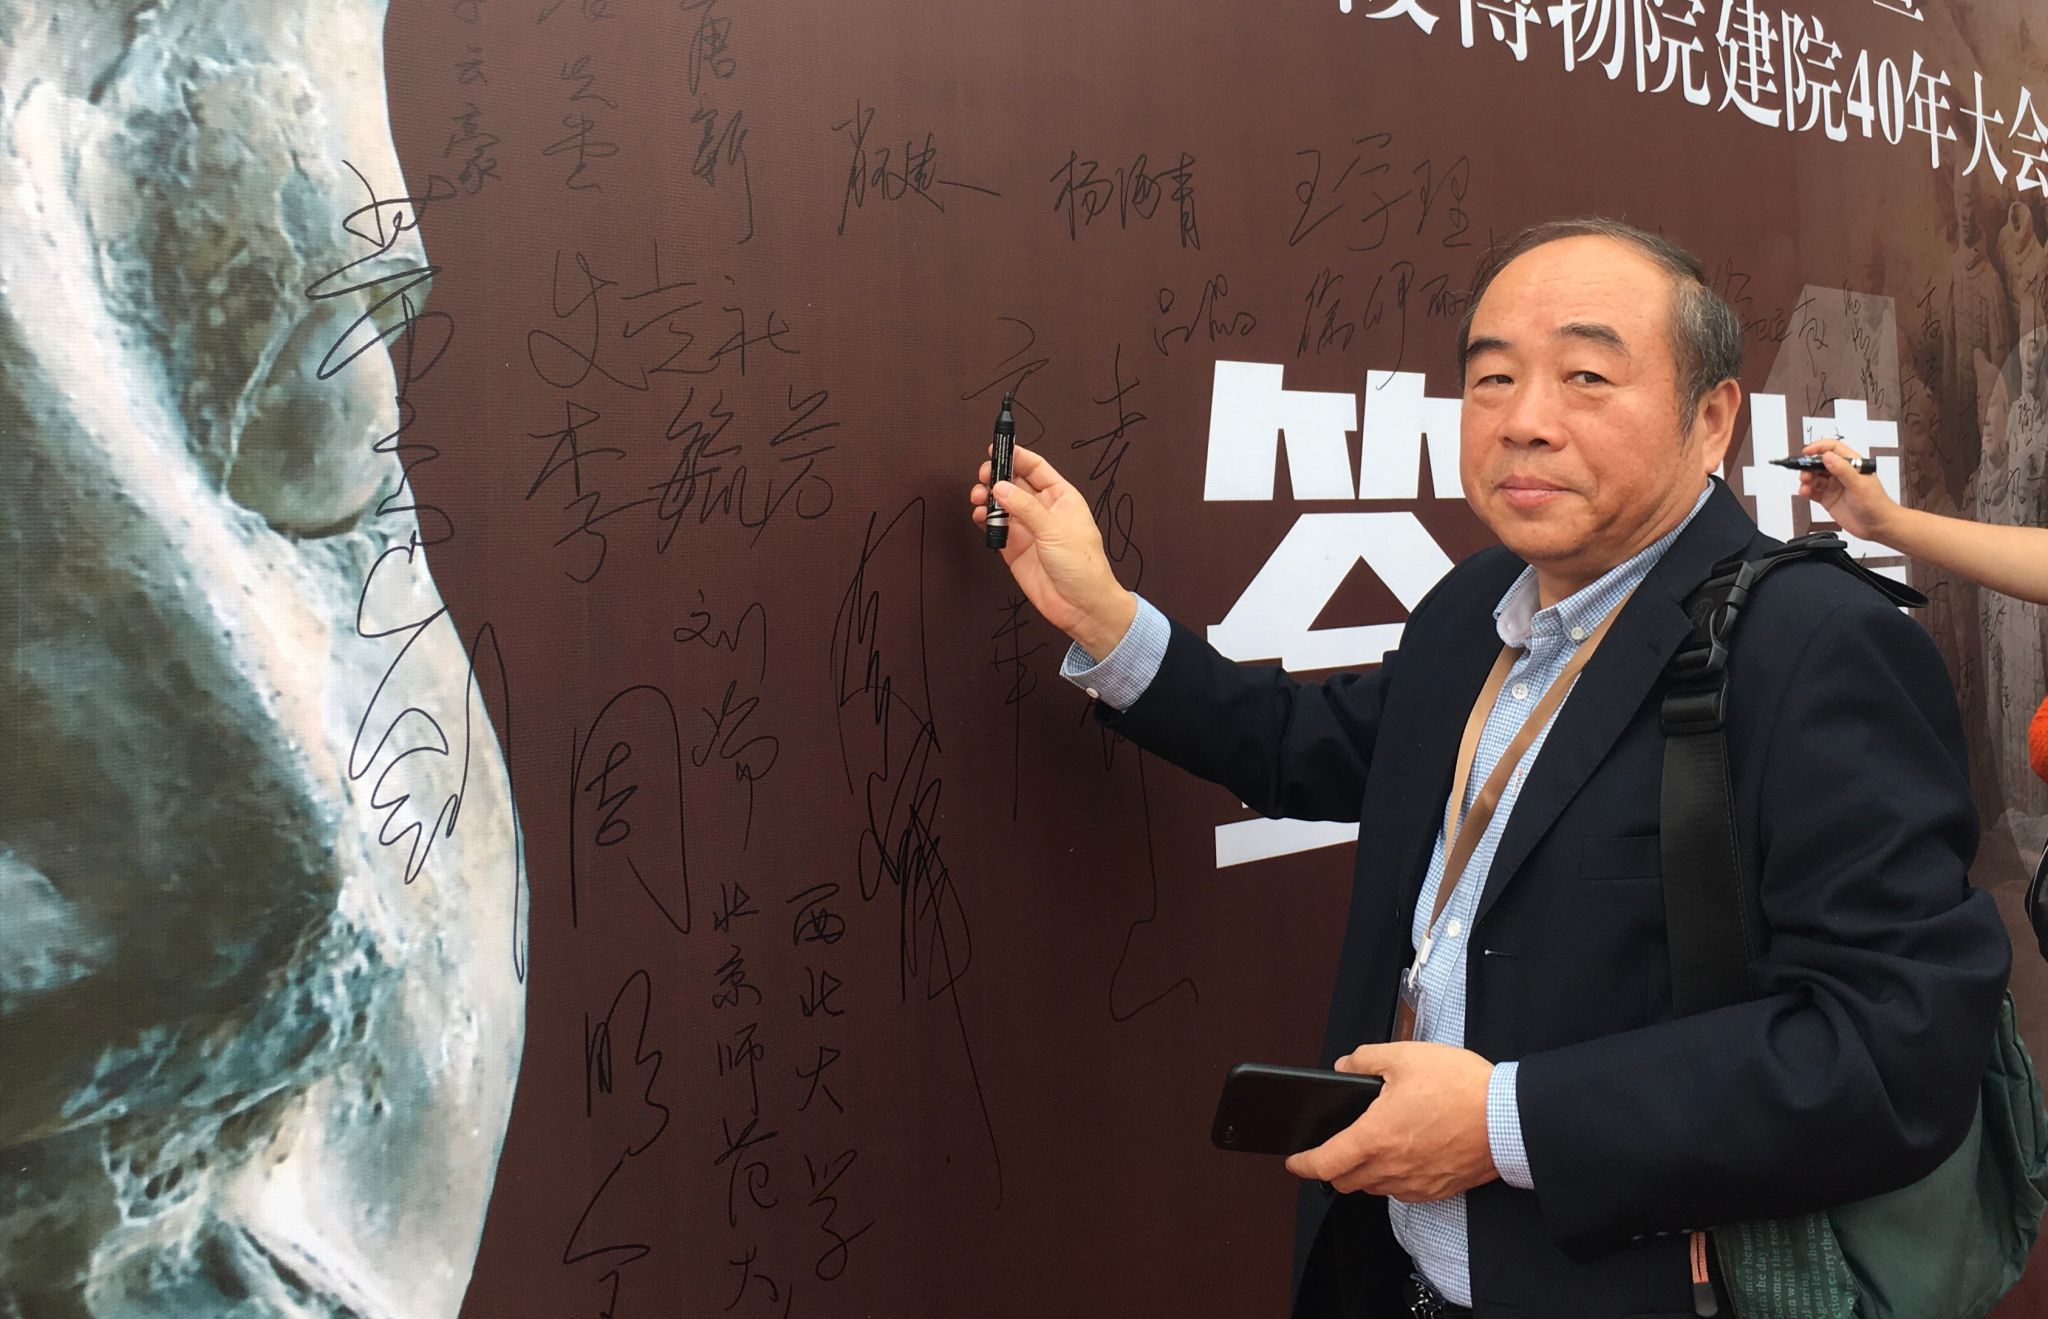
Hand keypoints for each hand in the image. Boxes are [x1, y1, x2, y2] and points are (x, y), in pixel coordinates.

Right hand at [969, 445, 1136, 656]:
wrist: (1081, 606)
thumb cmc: (1082, 566)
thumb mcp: (1054, 530)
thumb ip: (1025, 507)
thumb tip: (1001, 487)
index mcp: (1061, 497)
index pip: (1036, 467)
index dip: (1016, 455)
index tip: (997, 448)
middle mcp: (1043, 510)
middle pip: (1015, 483)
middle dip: (997, 476)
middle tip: (984, 476)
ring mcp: (1028, 529)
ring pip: (1002, 504)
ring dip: (988, 498)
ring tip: (979, 498)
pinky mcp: (1014, 548)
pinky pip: (996, 528)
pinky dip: (985, 520)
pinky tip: (980, 517)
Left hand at [1283, 1043, 1499, 1202]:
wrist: (1509, 1117)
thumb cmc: (1461, 1087)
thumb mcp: (1406, 1057)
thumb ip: (1366, 1059)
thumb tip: (1344, 1066)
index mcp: (1376, 1137)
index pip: (1325, 1163)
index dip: (1302, 1164)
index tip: (1294, 1161)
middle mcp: (1392, 1168)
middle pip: (1344, 1181)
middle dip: (1331, 1167)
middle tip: (1333, 1147)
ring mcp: (1415, 1184)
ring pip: (1373, 1188)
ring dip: (1362, 1173)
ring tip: (1372, 1144)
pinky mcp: (1437, 1190)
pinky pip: (1402, 1192)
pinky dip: (1391, 1178)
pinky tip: (1403, 1153)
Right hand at [1798, 436, 1897, 542]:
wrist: (1878, 526)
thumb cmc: (1876, 504)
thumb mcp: (1859, 484)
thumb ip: (1842, 469)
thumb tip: (1827, 456)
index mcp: (1852, 464)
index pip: (1833, 448)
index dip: (1819, 447)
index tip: (1807, 452)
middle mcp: (1842, 473)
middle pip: (1819, 463)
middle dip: (1808, 466)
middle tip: (1803, 473)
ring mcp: (1834, 486)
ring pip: (1814, 477)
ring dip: (1806, 479)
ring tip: (1805, 486)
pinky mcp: (1828, 499)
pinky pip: (1813, 492)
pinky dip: (1806, 491)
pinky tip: (1805, 492)